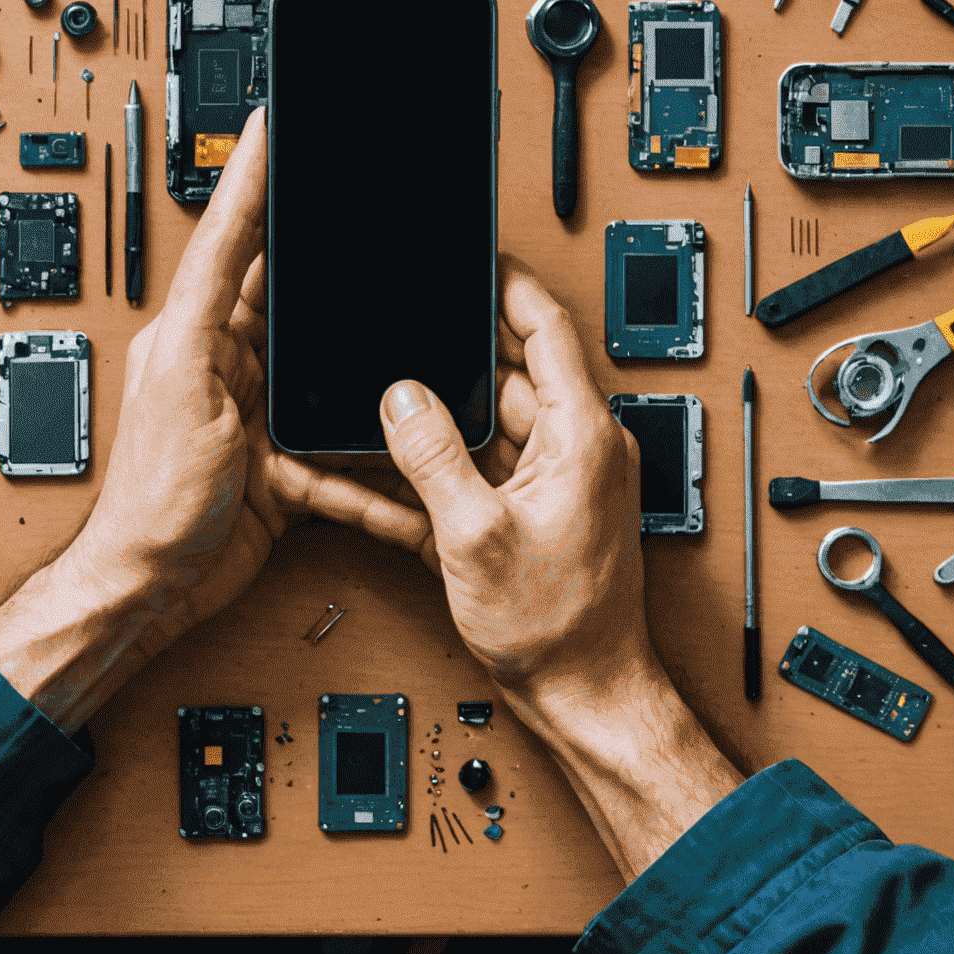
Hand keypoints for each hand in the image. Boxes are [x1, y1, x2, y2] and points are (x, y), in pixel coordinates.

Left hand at [0, 107, 431, 731]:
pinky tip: (398, 461)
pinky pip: (342, 451)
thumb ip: (212, 295)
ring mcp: (264, 414)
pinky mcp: (289, 466)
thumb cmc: (152, 493)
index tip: (282, 124)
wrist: (154, 586)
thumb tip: (231, 214)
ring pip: (333, 376)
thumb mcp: (184, 375)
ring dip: (369, 373)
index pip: (241, 238)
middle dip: (345, 276)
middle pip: (304, 303)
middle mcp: (234, 362)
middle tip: (382, 225)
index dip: (263, 179)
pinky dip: (372, 462)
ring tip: (408, 342)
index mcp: (202, 328)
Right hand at [379, 257, 739, 877]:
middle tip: (398, 326)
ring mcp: (543, 483)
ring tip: (371, 401)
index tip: (473, 254)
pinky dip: (426, 470)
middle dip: (446, 356)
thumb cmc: (560, 630)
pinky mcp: (515, 516)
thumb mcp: (476, 535)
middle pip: (499, 376)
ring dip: (428, 420)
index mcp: (580, 435)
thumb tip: (401, 398)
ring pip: (476, 426)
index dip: (507, 284)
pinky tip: (373, 469)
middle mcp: (570, 449)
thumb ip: (432, 457)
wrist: (581, 699)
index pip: (546, 328)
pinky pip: (467, 474)